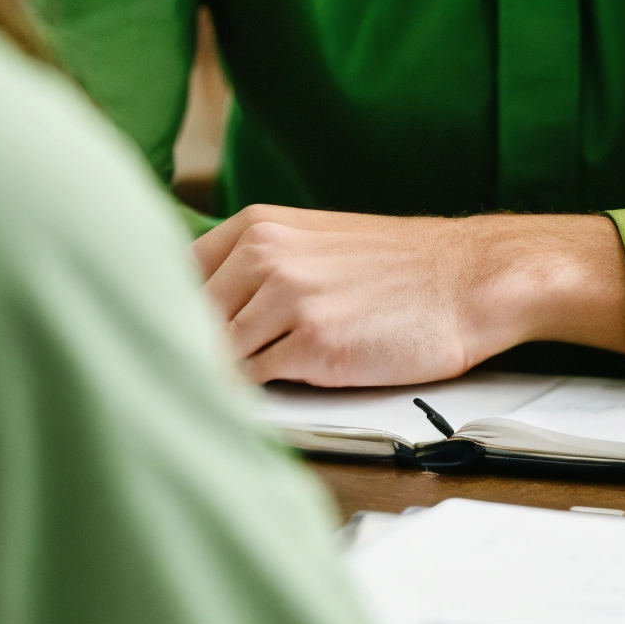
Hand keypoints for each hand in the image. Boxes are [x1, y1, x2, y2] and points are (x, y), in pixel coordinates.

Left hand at [190, 205, 624, 384]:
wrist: (470, 278)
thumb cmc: (398, 270)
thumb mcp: (314, 245)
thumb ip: (253, 270)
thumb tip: (190, 317)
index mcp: (257, 226)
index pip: (173, 276)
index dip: (162, 315)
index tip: (155, 342)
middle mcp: (263, 254)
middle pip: (186, 321)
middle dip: (185, 355)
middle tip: (173, 384)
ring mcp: (285, 296)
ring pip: (214, 355)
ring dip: (218, 380)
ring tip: (217, 397)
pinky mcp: (312, 343)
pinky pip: (252, 383)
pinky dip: (252, 396)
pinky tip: (267, 396)